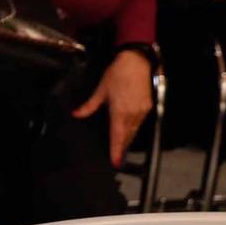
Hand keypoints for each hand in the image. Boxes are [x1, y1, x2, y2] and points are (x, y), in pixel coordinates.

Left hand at [73, 49, 154, 164]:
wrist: (137, 61)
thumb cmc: (117, 74)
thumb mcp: (101, 90)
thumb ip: (89, 106)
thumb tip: (76, 115)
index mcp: (119, 112)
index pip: (118, 136)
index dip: (116, 150)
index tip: (116, 163)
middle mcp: (133, 114)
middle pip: (127, 136)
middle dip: (122, 147)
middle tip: (117, 157)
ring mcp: (142, 111)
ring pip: (135, 130)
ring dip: (128, 138)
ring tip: (121, 147)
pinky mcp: (149, 106)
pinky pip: (140, 122)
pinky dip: (134, 128)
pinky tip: (128, 130)